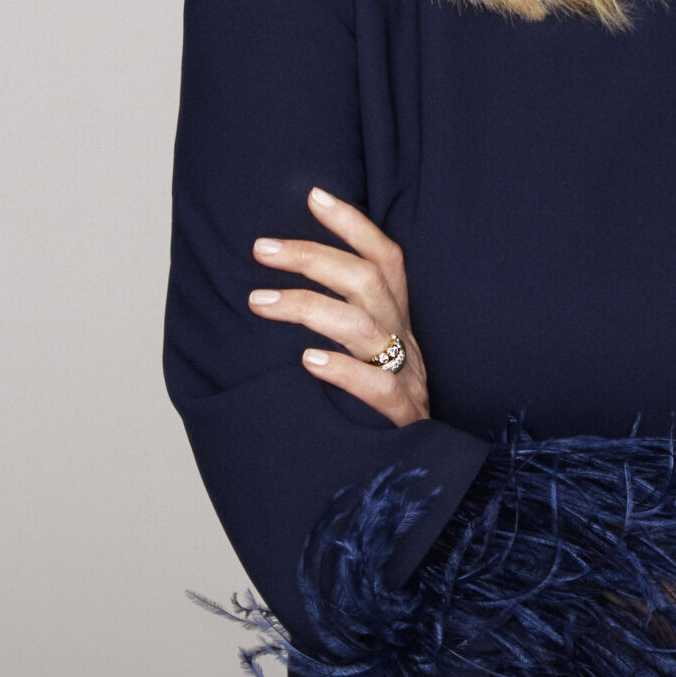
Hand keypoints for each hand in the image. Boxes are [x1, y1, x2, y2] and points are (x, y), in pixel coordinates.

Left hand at [249, 187, 431, 426]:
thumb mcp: (366, 361)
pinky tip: (307, 362)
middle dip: (313, 257)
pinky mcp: (403, 423)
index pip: (386, 260)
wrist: (417, 482)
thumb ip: (338, 326)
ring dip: (309, 307)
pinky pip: (377, 390)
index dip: (354, 225)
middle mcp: (406, 345)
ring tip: (258, 301)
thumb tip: (273, 288)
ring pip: (365, 328)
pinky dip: (343, 371)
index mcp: (399, 325)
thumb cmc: (376, 416)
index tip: (313, 195)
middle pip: (369, 282)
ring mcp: (407, 382)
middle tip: (261, 248)